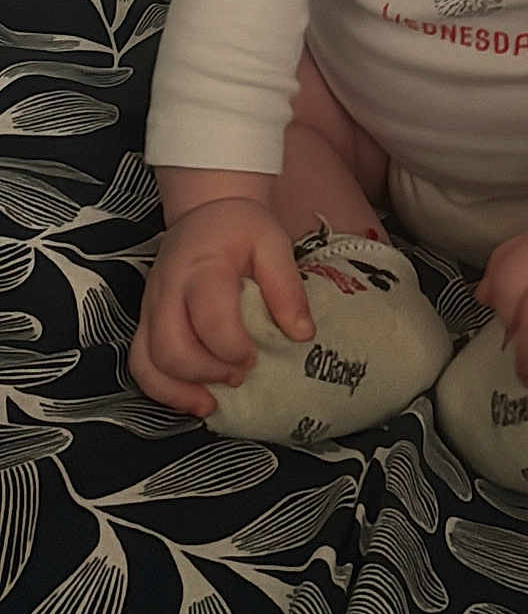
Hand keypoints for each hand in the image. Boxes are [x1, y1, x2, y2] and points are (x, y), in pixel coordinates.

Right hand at [129, 197, 313, 417]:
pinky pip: (140, 364)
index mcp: (202, 267)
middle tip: (240, 374)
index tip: (255, 356)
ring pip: (148, 362)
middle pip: (171, 347)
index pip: (209, 317)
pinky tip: (194, 399)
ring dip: (181, 390)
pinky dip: (163, 390)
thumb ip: (287, 288)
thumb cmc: (240, 229)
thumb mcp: (272, 243)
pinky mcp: (145, 322)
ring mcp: (150, 307)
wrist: (205, 212)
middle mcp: (168, 290)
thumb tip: (302, 335)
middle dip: (207, 372)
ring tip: (214, 400)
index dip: (232, 347)